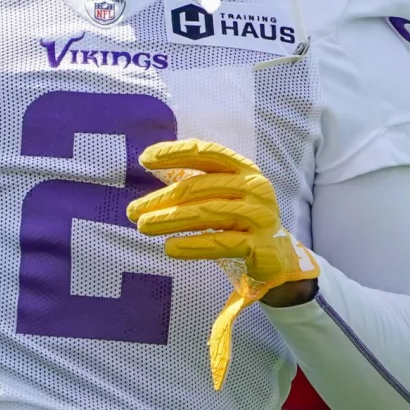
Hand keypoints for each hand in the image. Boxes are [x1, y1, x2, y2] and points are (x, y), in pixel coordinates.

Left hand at [128, 139, 318, 388]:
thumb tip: (150, 161)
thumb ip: (193, 179)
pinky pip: (221, 243)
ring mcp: (260, 216)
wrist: (277, 256)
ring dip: (170, 220)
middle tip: (132, 211)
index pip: (207, 153)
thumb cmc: (239, 220)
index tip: (144, 159)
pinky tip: (170, 247)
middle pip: (200, 187)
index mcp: (244, 169)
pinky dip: (193, 245)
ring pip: (208, 213)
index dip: (175, 153)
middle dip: (162, 199)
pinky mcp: (260, 245)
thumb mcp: (220, 194)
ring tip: (143, 227)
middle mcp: (254, 188)